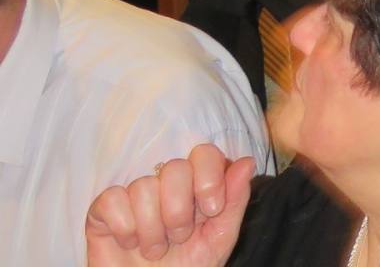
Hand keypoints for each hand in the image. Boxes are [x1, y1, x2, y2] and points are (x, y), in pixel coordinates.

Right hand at [85, 144, 252, 265]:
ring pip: (143, 187)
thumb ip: (234, 201)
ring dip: (152, 229)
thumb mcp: (219, 237)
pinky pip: (111, 200)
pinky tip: (129, 243)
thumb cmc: (188, 265)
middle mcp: (166, 184)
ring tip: (154, 249)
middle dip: (179, 211)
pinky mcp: (103, 209)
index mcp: (197, 185)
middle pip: (174, 168)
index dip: (209, 179)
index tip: (211, 210)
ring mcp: (134, 194)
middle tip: (178, 237)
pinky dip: (124, 228)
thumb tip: (246, 162)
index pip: (204, 154)